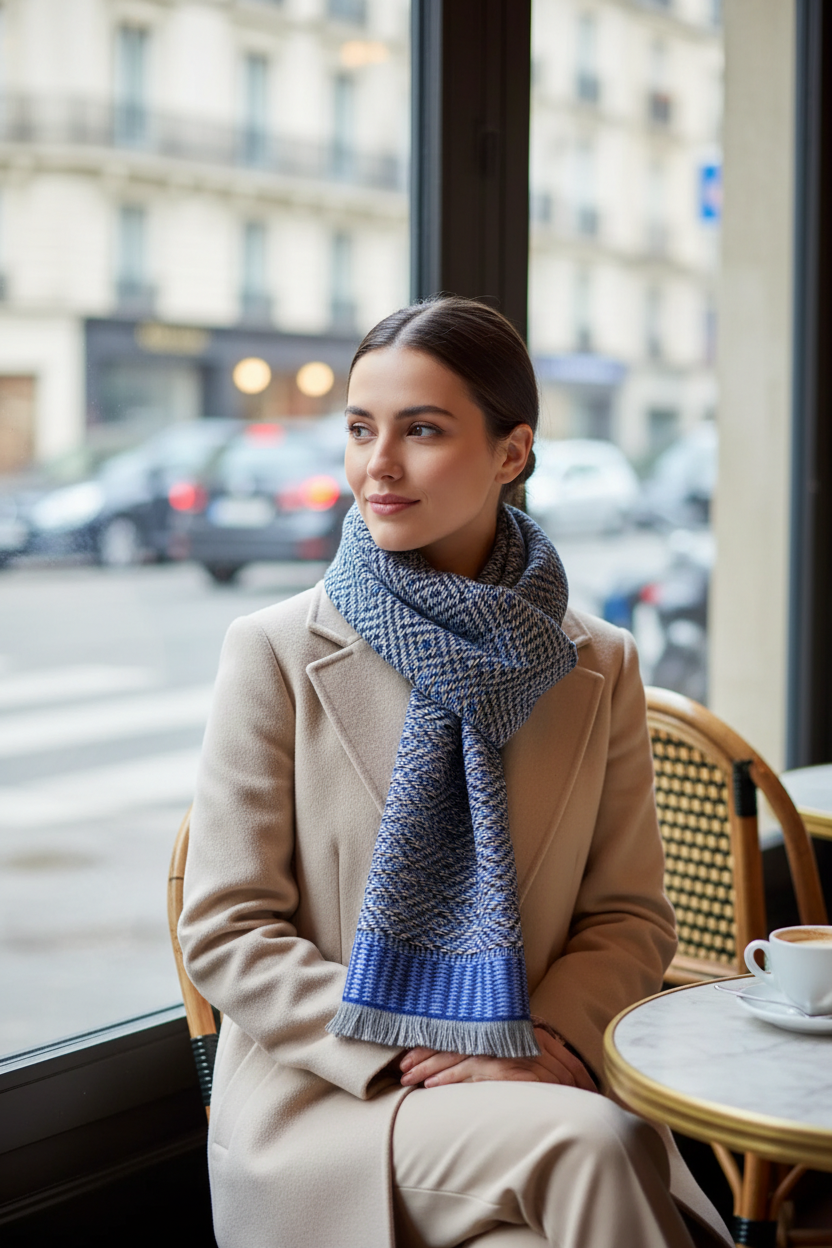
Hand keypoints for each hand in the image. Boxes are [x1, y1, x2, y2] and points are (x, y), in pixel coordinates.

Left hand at [398, 1026, 595, 1091]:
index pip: (462, 1031)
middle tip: (401, 1067)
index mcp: (504, 1028)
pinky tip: (431, 1087)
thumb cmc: (553, 1073)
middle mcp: (504, 1036)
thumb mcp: (525, 1050)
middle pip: (455, 1042)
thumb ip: (497, 1046)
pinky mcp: (511, 1073)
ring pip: (458, 1057)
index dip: (433, 1041)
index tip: (409, 1051)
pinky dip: (449, 1080)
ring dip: (429, 1069)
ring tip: (408, 1078)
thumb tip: (461, 1051)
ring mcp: (508, 1054)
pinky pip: (473, 1075)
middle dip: (424, 1055)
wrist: (585, 1088)